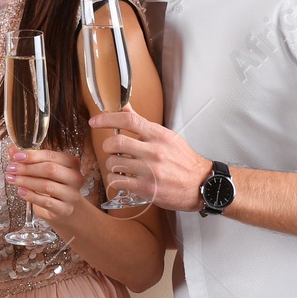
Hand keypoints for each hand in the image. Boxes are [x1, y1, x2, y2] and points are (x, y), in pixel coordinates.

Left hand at [6, 148, 88, 228]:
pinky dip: (31, 196)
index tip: (16, 157)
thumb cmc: (52, 184)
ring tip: (12, 179)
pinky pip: (46, 202)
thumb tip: (12, 150)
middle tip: (11, 168)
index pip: (51, 155)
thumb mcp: (42, 169)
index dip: (32, 155)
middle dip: (27, 168)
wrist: (63, 208)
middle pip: (50, 169)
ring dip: (26, 181)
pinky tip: (21, 192)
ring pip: (47, 186)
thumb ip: (28, 159)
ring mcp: (71, 195)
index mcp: (72, 163)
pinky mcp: (65, 209)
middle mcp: (75, 178)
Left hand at [90, 109, 212, 213]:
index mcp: (159, 135)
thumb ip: (144, 125)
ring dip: (111, 165)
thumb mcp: (167, 137)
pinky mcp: (147, 188)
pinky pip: (118, 181)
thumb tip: (125, 109)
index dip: (107, 119)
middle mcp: (154, 152)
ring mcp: (150, 171)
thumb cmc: (184, 161)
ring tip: (119, 167)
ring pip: (114, 163)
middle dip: (108, 147)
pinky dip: (115, 180)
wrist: (201, 184)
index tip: (95, 121)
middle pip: (116, 142)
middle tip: (112, 150)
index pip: (129, 121)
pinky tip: (122, 179)